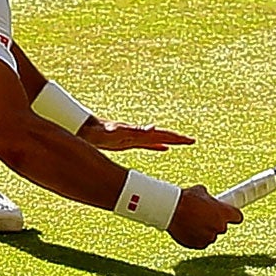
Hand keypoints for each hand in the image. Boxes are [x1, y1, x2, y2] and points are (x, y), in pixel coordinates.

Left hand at [80, 120, 195, 152]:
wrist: (84, 129)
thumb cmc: (98, 131)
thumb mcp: (112, 132)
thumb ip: (128, 130)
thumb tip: (149, 127)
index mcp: (136, 132)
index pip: (160, 135)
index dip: (174, 138)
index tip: (189, 140)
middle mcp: (137, 133)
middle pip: (161, 135)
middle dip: (176, 138)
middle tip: (192, 141)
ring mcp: (133, 136)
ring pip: (156, 139)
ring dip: (169, 141)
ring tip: (181, 143)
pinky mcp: (127, 141)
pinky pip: (146, 144)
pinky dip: (157, 146)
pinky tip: (163, 148)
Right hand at [167, 185, 241, 248]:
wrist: (172, 210)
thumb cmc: (187, 198)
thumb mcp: (201, 191)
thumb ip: (209, 198)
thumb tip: (207, 198)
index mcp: (224, 212)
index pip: (238, 217)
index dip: (233, 215)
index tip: (230, 214)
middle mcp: (219, 227)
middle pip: (223, 227)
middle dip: (215, 222)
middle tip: (204, 215)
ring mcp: (209, 237)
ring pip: (211, 235)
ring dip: (205, 230)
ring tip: (193, 221)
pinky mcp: (199, 245)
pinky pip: (201, 242)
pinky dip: (197, 237)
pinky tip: (188, 228)